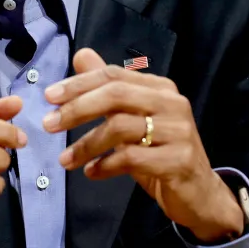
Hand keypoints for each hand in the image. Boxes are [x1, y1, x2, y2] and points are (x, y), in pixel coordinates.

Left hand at [43, 49, 243, 242]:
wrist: (200, 193)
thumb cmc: (161, 153)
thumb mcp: (132, 118)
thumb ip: (108, 88)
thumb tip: (81, 55)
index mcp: (160, 88)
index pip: (113, 75)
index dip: (79, 84)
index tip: (49, 96)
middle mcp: (172, 103)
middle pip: (116, 94)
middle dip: (77, 108)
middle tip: (48, 123)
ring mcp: (178, 131)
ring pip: (120, 128)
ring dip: (86, 144)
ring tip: (65, 159)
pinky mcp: (179, 160)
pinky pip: (132, 158)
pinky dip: (105, 165)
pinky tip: (91, 172)